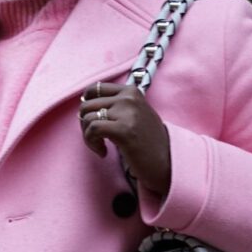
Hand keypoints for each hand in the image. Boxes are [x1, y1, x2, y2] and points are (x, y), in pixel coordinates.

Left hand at [79, 81, 171, 201]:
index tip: (93, 121)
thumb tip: (85, 103)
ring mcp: (127, 112)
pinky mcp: (124, 129)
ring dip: (88, 136)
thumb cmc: (148, 143)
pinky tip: (103, 152)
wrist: (166, 162)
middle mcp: (129, 97)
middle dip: (84, 124)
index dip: (87, 106)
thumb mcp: (134, 114)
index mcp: (131, 91)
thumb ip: (115, 105)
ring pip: (87, 117)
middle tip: (96, 139)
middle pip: (86, 104)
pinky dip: (92, 143)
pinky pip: (92, 129)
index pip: (94, 89)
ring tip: (101, 147)